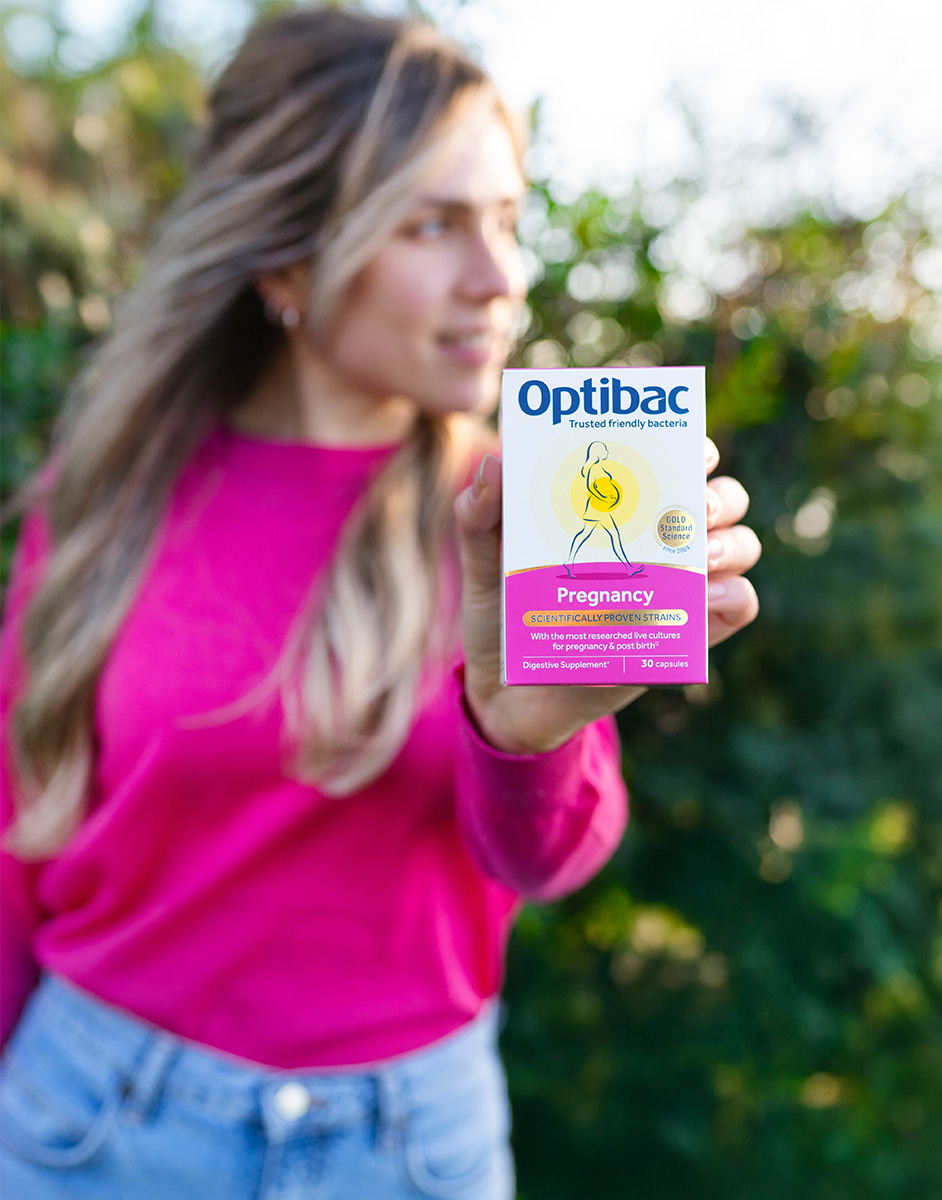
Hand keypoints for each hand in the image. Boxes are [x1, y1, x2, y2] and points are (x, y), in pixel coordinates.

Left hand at [454, 439, 760, 754]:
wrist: (506, 692)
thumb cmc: (502, 612)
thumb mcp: (482, 563)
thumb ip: (481, 516)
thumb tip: (495, 465)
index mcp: (617, 507)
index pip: (667, 459)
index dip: (683, 439)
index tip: (675, 436)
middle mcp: (656, 539)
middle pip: (720, 495)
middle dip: (718, 491)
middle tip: (692, 503)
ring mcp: (676, 586)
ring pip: (740, 544)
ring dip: (731, 540)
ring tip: (699, 552)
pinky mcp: (683, 634)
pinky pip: (736, 608)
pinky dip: (733, 596)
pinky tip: (703, 596)